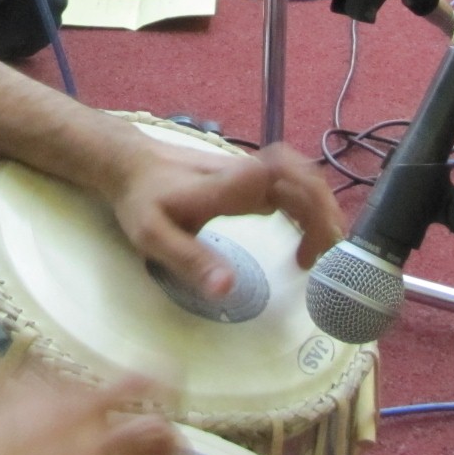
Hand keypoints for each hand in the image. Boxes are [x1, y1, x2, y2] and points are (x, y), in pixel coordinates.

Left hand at [104, 137, 343, 299]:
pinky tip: (303, 239)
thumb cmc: (141, 200)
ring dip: (320, 213)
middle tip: (323, 261)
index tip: (309, 248)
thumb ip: (190, 260)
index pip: (280, 175)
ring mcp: (249, 174)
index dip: (307, 201)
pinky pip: (291, 187)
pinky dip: (307, 210)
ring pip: (302, 181)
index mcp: (225, 186)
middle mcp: (245, 173)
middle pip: (303, 179)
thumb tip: (229, 290)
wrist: (130, 164)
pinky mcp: (249, 179)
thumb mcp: (153, 236)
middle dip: (323, 217)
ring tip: (319, 255)